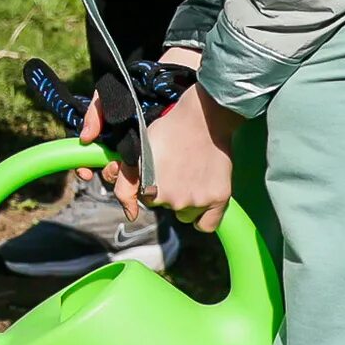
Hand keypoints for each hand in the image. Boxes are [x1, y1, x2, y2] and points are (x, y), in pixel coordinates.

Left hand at [105, 47, 230, 228]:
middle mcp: (168, 198)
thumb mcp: (139, 151)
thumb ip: (127, 180)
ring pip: (183, 215)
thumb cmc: (168, 130)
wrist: (203, 119)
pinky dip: (203, 216)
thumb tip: (129, 214)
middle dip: (163, 192)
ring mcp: (193, 201)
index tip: (149, 182)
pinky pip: (204, 225)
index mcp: (146, 186)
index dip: (141, 190)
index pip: (139, 201)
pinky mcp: (216, 201)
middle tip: (173, 169)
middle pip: (161, 206)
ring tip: (189, 175)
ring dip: (185, 202)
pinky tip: (202, 195)